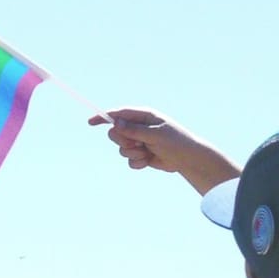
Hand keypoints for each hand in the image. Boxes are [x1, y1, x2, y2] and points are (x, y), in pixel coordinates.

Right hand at [88, 107, 240, 195]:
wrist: (187, 159)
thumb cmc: (175, 142)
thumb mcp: (155, 134)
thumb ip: (134, 130)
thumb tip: (116, 123)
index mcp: (143, 116)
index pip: (119, 115)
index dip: (103, 117)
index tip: (91, 122)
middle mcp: (139, 128)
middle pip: (116, 133)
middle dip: (123, 141)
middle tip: (138, 144)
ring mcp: (139, 142)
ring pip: (121, 149)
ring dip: (133, 153)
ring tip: (148, 153)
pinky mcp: (141, 155)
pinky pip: (129, 161)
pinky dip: (137, 162)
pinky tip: (149, 161)